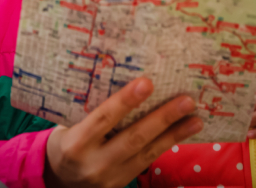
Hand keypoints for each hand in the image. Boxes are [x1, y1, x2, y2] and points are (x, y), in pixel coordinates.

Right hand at [44, 78, 202, 187]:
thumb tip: (120, 78)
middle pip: (133, 138)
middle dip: (162, 118)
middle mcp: (95, 162)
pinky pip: (148, 161)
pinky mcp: (123, 183)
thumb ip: (90, 110)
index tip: (147, 83)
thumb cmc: (66, 142)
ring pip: (147, 153)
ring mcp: (111, 176)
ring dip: (174, 134)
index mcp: (76, 143)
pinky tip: (182, 132)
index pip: (103, 119)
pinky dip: (166, 145)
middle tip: (185, 101)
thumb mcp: (68, 126)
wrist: (60, 181)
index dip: (125, 101)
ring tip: (195, 119)